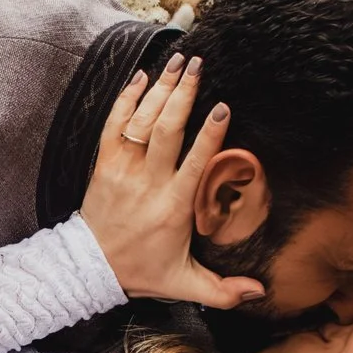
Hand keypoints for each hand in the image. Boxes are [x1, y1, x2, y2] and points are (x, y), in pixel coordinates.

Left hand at [79, 56, 265, 309]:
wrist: (90, 268)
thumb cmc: (140, 272)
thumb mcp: (185, 286)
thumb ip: (224, 291)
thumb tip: (261, 292)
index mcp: (173, 206)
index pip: (194, 163)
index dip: (209, 134)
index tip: (223, 107)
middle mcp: (148, 182)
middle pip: (167, 129)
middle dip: (184, 94)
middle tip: (200, 64)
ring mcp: (123, 170)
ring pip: (142, 120)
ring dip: (161, 87)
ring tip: (179, 60)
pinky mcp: (104, 164)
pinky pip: (115, 124)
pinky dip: (127, 97)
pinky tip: (142, 75)